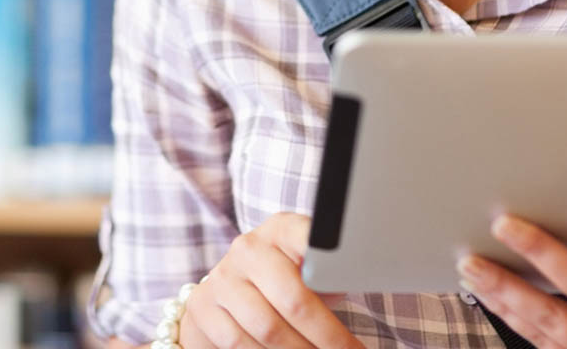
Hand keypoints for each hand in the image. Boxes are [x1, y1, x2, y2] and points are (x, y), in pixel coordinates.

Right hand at [179, 212, 361, 348]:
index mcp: (280, 228)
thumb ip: (328, 273)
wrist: (228, 291)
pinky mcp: (203, 308)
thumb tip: (362, 279)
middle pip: (294, 298)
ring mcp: (223, 278)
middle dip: (327, 336)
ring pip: (268, 329)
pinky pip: (240, 344)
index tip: (351, 280)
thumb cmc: (284, 279)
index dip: (331, 260)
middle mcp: (248, 248)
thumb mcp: (305, 267)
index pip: (309, 239)